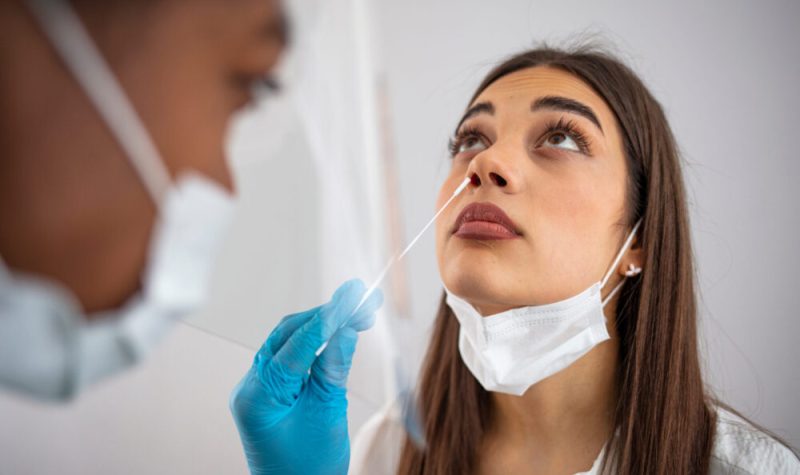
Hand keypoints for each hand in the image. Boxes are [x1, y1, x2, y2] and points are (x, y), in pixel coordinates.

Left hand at [230, 279, 382, 474]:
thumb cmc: (309, 468)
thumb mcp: (328, 414)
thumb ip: (335, 369)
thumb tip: (347, 328)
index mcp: (259, 394)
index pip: (296, 342)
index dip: (329, 316)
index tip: (353, 295)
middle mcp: (251, 385)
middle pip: (289, 333)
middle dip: (327, 314)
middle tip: (361, 299)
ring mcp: (257, 387)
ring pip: (290, 340)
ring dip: (323, 325)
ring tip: (359, 312)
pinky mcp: (270, 390)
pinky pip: (291, 356)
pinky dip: (316, 342)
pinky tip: (340, 331)